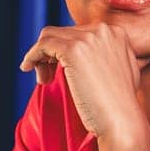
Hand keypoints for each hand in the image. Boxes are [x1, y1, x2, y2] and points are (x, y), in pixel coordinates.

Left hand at [18, 24, 149, 141]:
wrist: (121, 120)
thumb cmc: (120, 105)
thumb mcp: (122, 71)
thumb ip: (107, 56)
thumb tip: (89, 55)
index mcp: (114, 32)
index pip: (77, 33)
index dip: (63, 50)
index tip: (57, 69)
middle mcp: (103, 30)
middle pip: (62, 33)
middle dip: (51, 54)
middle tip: (47, 78)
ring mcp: (88, 38)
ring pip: (49, 36)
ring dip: (40, 56)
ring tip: (43, 79)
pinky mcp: (73, 50)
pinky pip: (43, 44)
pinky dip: (32, 55)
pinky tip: (27, 68)